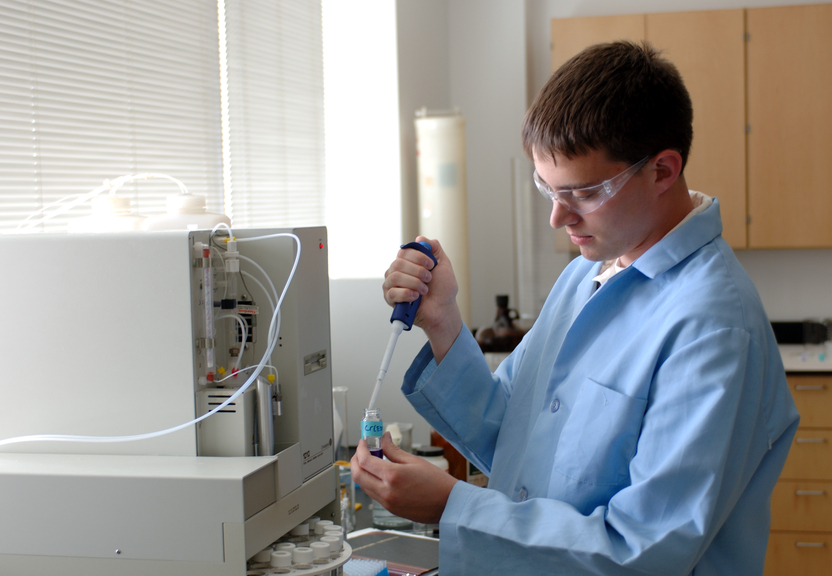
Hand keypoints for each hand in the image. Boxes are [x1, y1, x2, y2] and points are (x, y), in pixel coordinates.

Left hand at [351, 433, 457, 523]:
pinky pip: (373, 494)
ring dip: (362, 472)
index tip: (364, 442)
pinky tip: (379, 475)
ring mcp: (387, 502)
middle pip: (357, 475)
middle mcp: (386, 492)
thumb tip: (384, 439)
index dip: (360, 449)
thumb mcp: (414, 461)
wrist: (448, 505)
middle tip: (361, 451)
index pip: (364, 461)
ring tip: (370, 461)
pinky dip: (370, 482)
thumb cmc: (437, 483)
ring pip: (363, 486)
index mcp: (392, 477)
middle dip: (355, 461)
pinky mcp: (390, 509)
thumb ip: (394, 450)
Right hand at [382, 236, 462, 361]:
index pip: (404, 252)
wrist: (443, 309)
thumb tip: (419, 238)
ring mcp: (392, 285)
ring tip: (424, 290)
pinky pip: (392, 292)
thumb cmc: (443, 289)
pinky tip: (416, 297)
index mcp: (408, 262)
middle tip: (429, 279)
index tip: (431, 265)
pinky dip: (406, 293)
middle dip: (417, 271)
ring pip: (395, 277)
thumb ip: (434, 248)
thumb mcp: (443, 264)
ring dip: (414, 283)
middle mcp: (397, 271)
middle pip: (398, 263)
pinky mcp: (390, 299)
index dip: (418, 257)